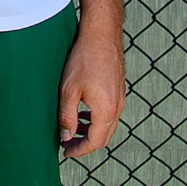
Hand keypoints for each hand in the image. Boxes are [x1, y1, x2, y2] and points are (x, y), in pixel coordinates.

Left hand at [56, 18, 124, 158]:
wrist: (102, 34)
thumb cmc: (83, 59)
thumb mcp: (69, 90)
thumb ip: (67, 117)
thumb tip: (66, 136)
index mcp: (106, 110)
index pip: (95, 142)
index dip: (79, 151)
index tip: (65, 151)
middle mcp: (117, 107)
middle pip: (104, 137)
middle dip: (85, 144)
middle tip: (68, 144)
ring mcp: (121, 98)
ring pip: (108, 125)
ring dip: (91, 131)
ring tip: (73, 129)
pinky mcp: (119, 89)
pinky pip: (110, 112)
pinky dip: (98, 119)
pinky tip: (84, 112)